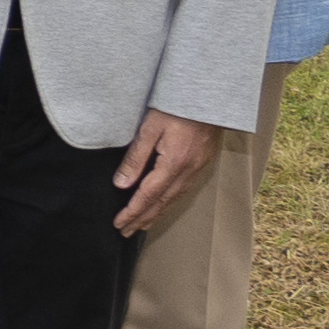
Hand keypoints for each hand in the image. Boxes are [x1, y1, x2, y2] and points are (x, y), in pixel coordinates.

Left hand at [116, 104, 235, 236]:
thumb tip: (121, 184)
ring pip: (174, 198)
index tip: (119, 224)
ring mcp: (198, 169)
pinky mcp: (202, 164)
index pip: (148, 195)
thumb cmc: (176, 107)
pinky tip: (163, 204)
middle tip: (126, 231)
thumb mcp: (149, 128)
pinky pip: (184, 190)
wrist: (209, 97)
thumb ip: (135, 157)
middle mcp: (188, 171)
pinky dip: (170, 202)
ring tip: (142, 224)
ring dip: (156, 213)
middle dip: (143, 218)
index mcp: (173, 164)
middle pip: (162, 202)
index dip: (133, 211)